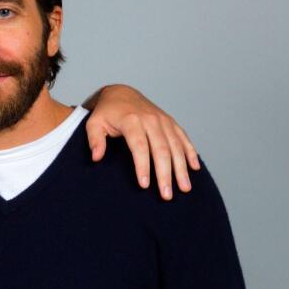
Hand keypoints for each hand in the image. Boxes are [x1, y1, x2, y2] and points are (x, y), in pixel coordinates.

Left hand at [83, 84, 200, 200]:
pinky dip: (190, 152)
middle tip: (167, 195)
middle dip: (165, 174)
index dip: (142, 166)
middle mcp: (150, 120)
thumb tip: (96, 157)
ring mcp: (163, 120)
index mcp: (131, 120)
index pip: (139, 146)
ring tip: (185, 188)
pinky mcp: (170, 122)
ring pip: (176, 146)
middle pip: (161, 150)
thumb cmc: (106, 113)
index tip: (144, 185)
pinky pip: (183, 138)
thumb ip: (94, 140)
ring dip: (181, 168)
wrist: (121, 93)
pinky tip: (194, 168)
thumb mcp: (94, 123)